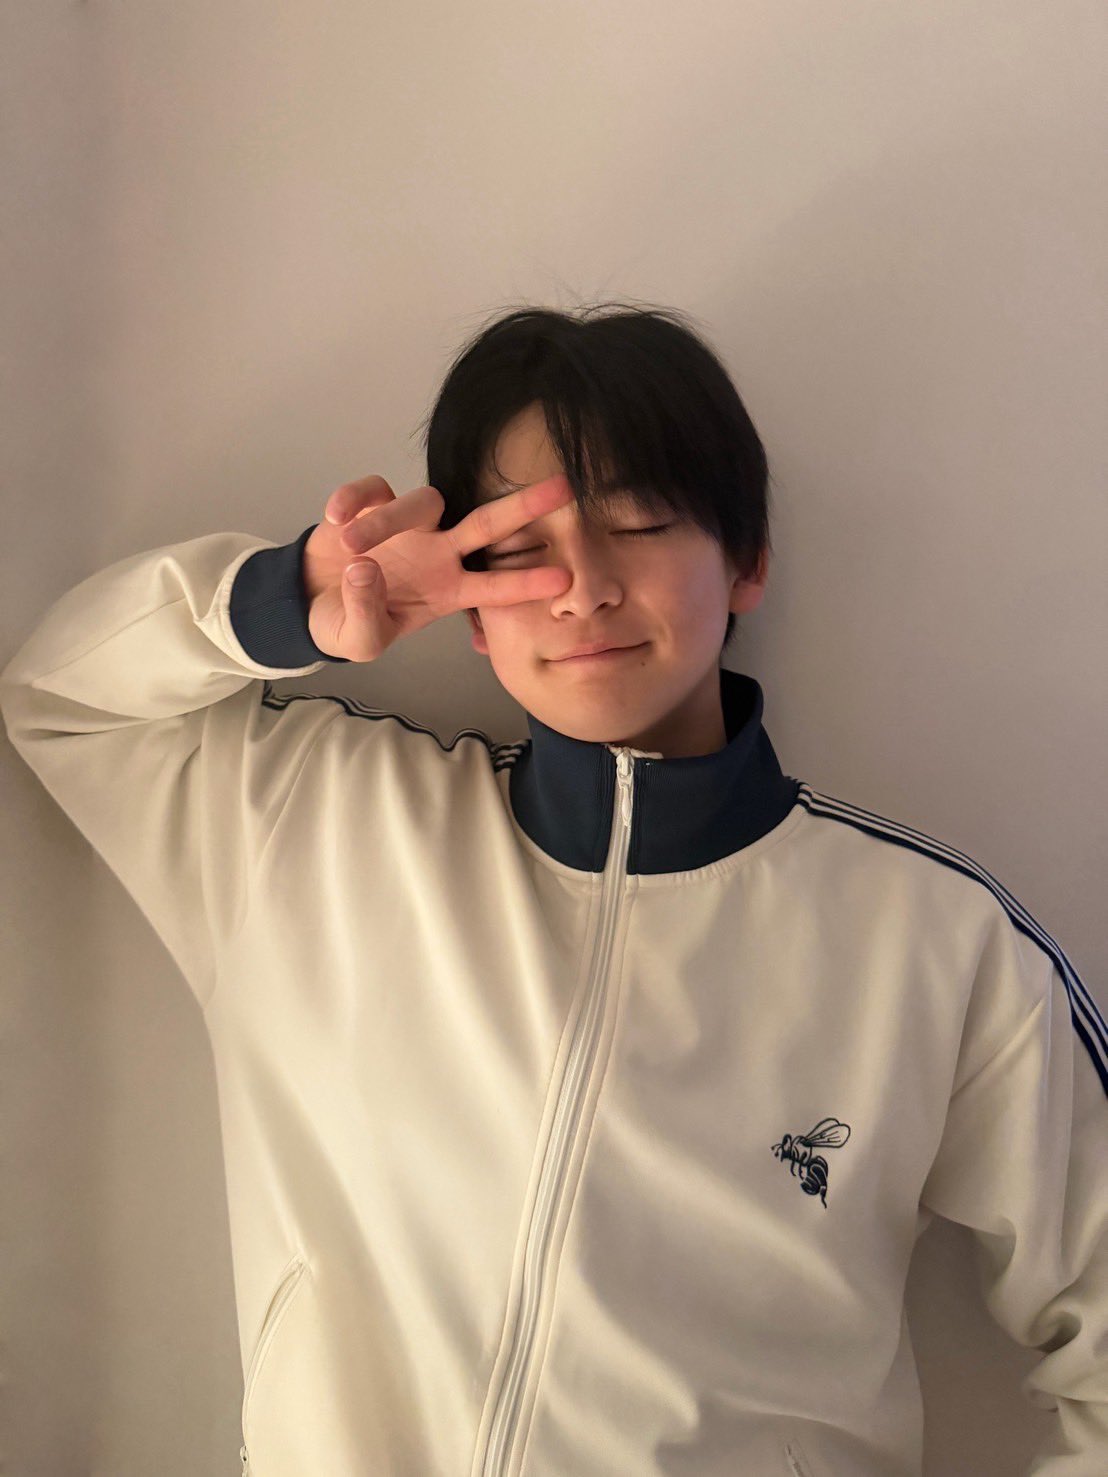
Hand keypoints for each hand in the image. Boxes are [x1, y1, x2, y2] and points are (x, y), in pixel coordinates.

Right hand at [302, 473, 575, 661]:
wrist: (312, 599)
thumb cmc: (350, 622)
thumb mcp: (359, 640)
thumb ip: (366, 614)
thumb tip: (365, 569)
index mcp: (447, 590)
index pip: (493, 586)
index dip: (525, 582)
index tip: (563, 581)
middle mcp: (438, 553)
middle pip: (486, 524)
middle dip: (523, 507)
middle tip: (562, 488)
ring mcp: (410, 526)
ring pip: (422, 504)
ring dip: (386, 521)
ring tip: (350, 547)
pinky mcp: (374, 504)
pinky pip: (375, 489)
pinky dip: (356, 498)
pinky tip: (336, 516)